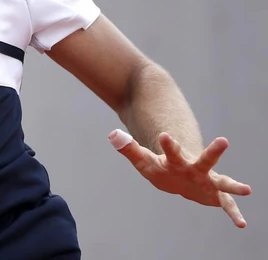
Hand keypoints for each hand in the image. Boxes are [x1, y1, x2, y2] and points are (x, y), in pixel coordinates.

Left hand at [110, 129, 251, 227]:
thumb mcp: (143, 160)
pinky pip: (226, 205)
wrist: (178, 177)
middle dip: (213, 152)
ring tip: (247, 190)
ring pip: (222, 181)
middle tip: (224, 140)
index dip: (167, 144)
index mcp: (176, 160)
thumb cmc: (159, 167)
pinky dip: (234, 214)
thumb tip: (112, 136)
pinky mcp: (214, 195)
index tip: (163, 135)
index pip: (170, 151)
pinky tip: (242, 224)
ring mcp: (206, 180)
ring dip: (233, 185)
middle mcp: (195, 168)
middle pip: (204, 159)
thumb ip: (128, 148)